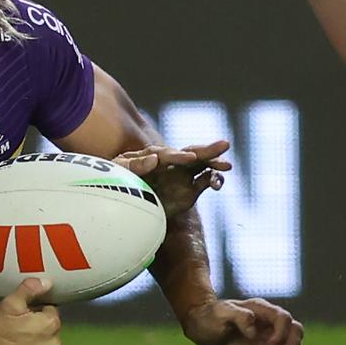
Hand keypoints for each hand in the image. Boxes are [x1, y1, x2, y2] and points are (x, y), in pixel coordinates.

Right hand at [0, 278, 62, 344]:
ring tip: (19, 342)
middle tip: (18, 327)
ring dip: (38, 342)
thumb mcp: (9, 304)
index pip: (49, 309)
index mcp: (50, 323)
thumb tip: (47, 282)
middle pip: (50, 327)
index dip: (34, 309)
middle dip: (38, 326)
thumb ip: (29, 290)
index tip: (21, 314)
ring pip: (48, 344)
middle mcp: (56, 343)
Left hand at [113, 141, 231, 218]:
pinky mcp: (189, 189)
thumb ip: (135, 165)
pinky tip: (217, 184)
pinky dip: (213, 180)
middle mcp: (171, 163)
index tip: (190, 158)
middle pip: (191, 153)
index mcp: (154, 156)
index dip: (178, 156)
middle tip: (224, 144)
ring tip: (227, 166)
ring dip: (215, 163)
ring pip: (202, 165)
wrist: (125, 199)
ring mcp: (182, 175)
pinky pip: (205, 181)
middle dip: (207, 150)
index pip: (167, 154)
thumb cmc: (118, 178)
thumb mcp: (120, 170)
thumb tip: (154, 158)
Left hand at [182, 298, 303, 344]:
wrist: (201, 331)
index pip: (284, 318)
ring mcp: (269, 336)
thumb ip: (238, 316)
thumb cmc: (208, 317)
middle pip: (296, 331)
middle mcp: (269, 322)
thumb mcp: (219, 313)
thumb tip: (254, 331)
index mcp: (260, 309)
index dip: (281, 333)